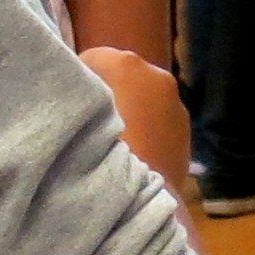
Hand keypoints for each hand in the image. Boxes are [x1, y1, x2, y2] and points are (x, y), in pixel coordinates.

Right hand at [83, 45, 192, 190]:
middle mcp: (160, 77)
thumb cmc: (96, 147)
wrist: (137, 196)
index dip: (78, 76)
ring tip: (110, 139)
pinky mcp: (186, 133)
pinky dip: (146, 129)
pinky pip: (158, 123)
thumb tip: (77, 88)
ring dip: (130, 111)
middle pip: (125, 77)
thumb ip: (78, 90)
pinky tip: (132, 152)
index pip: (95, 58)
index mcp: (129, 64)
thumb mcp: (76, 111)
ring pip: (145, 99)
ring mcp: (177, 105)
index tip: (68, 99)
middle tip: (88, 119)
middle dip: (108, 92)